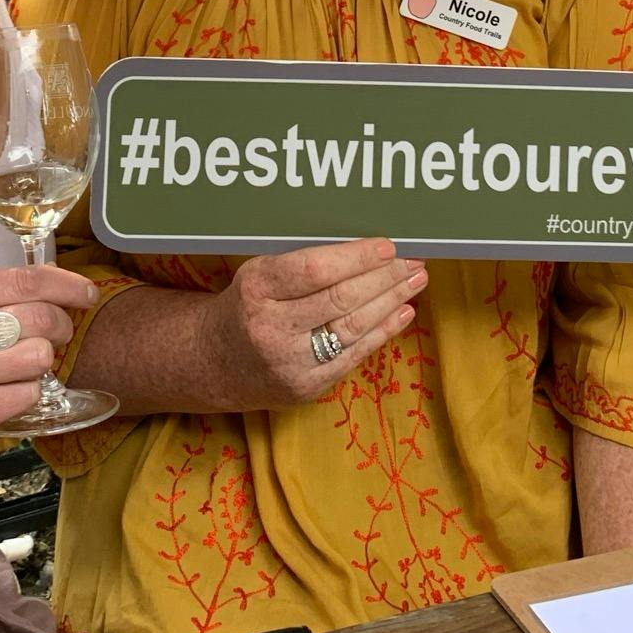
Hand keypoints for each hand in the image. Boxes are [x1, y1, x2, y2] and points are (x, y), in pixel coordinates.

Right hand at [0, 265, 95, 478]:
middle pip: (40, 316)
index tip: (85, 293)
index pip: (24, 279)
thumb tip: (30, 299)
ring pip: (38, 357)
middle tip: (55, 339)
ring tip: (23, 373)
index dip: (67, 284)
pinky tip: (6, 399)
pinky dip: (26, 398)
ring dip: (41, 367)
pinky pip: (25, 397)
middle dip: (61, 328)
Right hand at [204, 238, 426, 409]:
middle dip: (384, 277)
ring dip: (391, 301)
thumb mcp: (259, 274)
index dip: (356, 257)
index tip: (388, 245)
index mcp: (256, 289)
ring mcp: (290, 362)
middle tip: (414, 260)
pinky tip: (403, 312)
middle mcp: (271, 327)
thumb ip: (302, 261)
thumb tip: (365, 247)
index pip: (315, 270)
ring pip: (353, 327)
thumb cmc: (248, 305)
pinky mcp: (307, 386)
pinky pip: (355, 355)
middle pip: (341, 299)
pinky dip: (383, 331)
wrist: (216, 362)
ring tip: (415, 281)